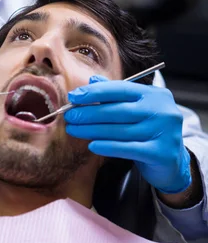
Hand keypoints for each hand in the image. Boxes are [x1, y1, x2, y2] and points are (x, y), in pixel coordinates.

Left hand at [65, 76, 190, 193]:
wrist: (172, 161)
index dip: (95, 92)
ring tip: (73, 130)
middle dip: (89, 113)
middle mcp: (162, 110)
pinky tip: (92, 145)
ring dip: (92, 130)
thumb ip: (116, 94)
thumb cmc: (148, 131)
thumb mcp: (136, 109)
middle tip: (69, 116)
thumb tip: (92, 80)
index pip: (120, 89)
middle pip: (117, 110)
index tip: (73, 97)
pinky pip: (127, 148)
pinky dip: (107, 146)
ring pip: (119, 130)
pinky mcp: (161, 153)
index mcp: (155, 95)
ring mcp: (164, 132)